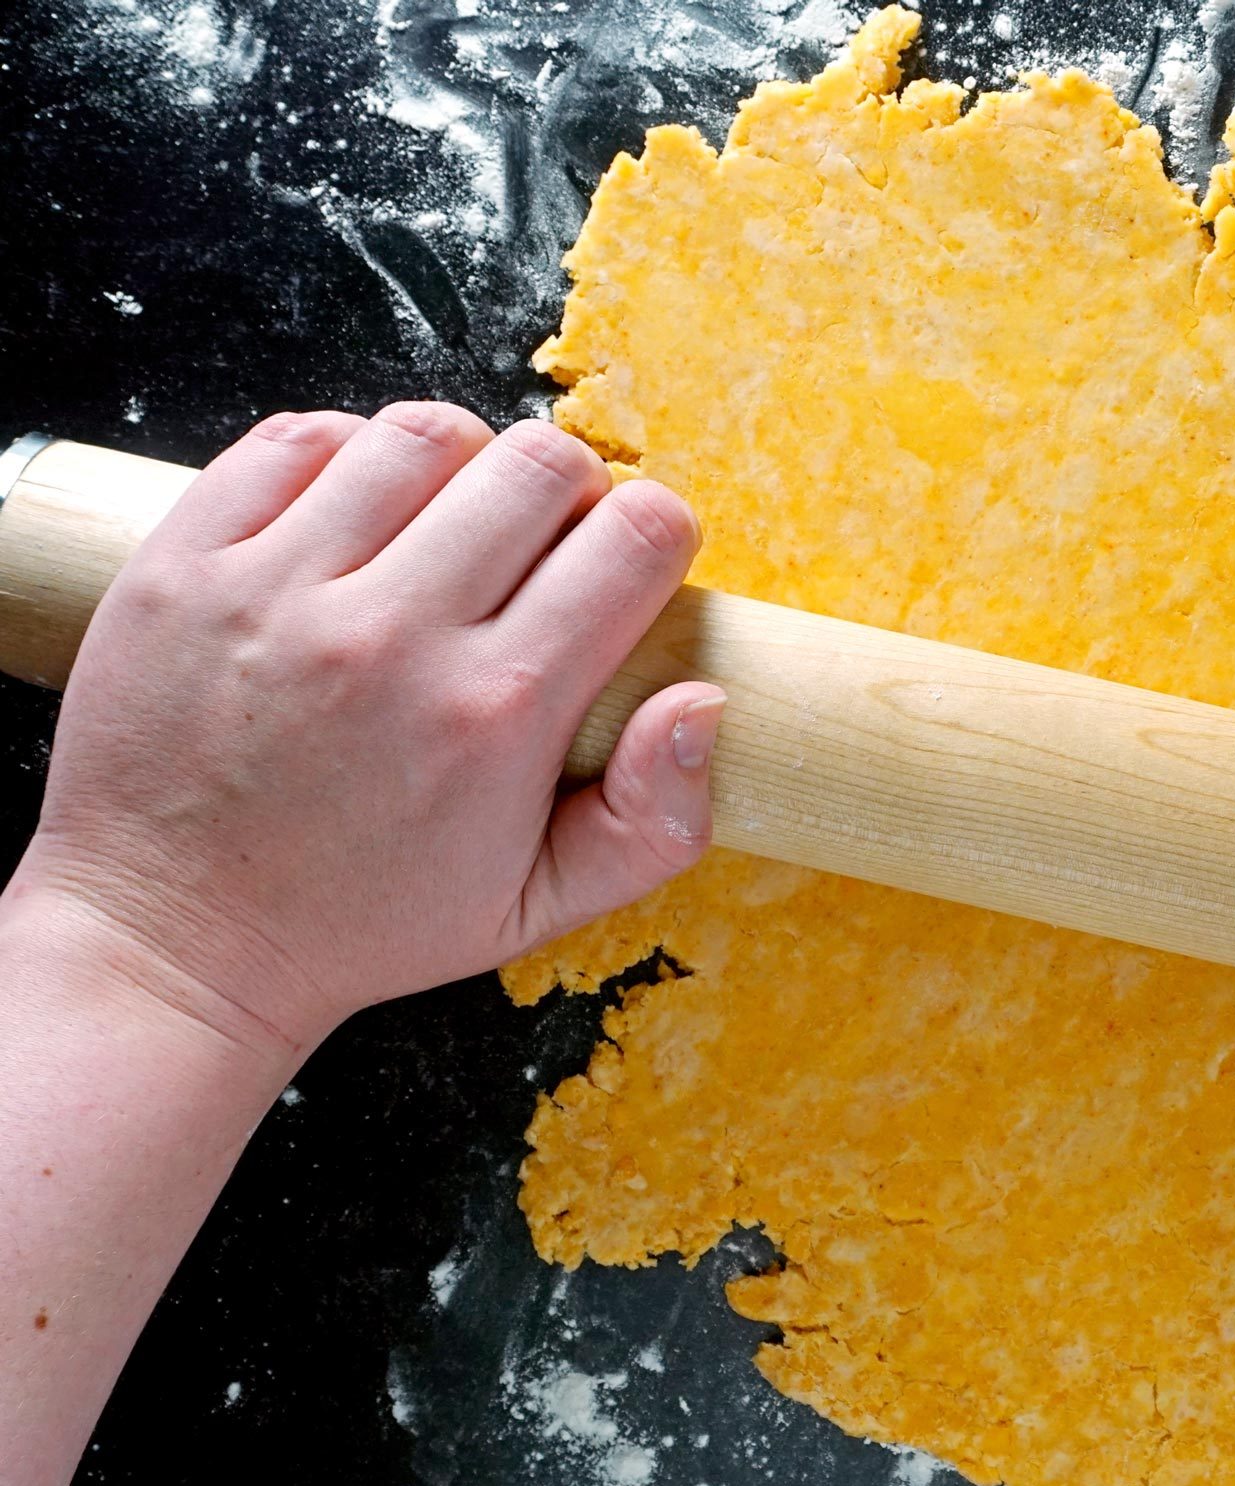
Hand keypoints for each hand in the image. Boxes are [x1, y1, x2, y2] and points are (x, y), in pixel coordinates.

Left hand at [3, 403, 723, 1056]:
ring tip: (446, 523)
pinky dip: (343, 455)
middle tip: (545, 546)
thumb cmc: (361, 925)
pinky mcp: (189, 564)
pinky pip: (296, 440)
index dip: (656, 535)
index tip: (631, 566)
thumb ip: (654, 822)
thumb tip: (702, 701)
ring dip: (460, 464)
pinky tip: (355, 514)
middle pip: (540, 462)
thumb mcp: (537, 910)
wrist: (171, 942)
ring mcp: (278, 588)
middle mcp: (392, 635)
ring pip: (422, 434)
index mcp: (497, 712)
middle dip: (571, 491)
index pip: (635, 538)